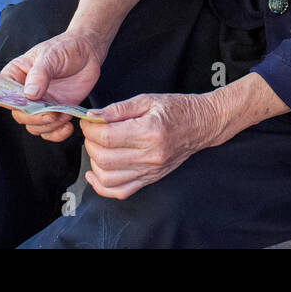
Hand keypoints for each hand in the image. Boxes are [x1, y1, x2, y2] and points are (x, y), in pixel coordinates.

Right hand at [0, 31, 105, 142]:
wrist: (88, 52)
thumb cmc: (65, 48)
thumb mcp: (51, 56)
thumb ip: (39, 74)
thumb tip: (29, 94)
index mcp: (16, 75)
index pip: (1, 92)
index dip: (5, 102)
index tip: (20, 106)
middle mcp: (25, 93)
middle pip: (19, 114)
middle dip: (34, 118)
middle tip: (51, 114)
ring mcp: (40, 104)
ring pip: (34, 126)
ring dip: (48, 126)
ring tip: (64, 115)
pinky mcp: (56, 112)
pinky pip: (50, 131)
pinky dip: (57, 133)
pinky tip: (68, 126)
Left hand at [79, 93, 222, 199]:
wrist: (202, 125)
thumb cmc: (177, 109)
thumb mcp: (147, 100)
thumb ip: (118, 109)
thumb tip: (92, 116)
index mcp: (149, 131)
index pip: (107, 137)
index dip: (90, 129)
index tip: (88, 121)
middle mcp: (150, 155)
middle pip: (104, 158)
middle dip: (90, 144)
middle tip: (92, 132)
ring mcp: (150, 171)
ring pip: (108, 178)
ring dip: (94, 163)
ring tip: (97, 148)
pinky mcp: (150, 179)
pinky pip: (120, 192)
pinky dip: (102, 186)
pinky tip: (96, 173)